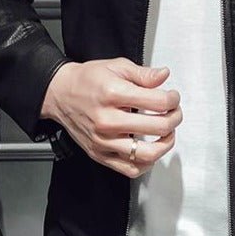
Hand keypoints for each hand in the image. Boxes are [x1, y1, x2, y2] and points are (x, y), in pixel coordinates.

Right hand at [40, 58, 181, 176]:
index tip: (173, 97)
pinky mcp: (99, 154)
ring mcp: (103, 141)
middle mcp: (107, 120)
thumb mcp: (116, 66)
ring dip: (166, 144)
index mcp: (113, 94)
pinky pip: (130, 169)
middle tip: (174, 113)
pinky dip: (147, 163)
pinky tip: (150, 149)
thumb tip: (163, 76)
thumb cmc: (87, 80)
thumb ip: (143, 74)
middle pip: (157, 127)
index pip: (158, 102)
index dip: (173, 99)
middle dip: (174, 118)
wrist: (59, 94)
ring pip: (147, 154)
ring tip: (166, 133)